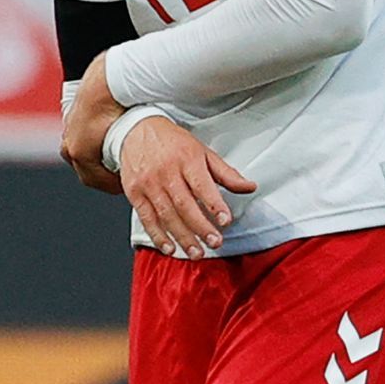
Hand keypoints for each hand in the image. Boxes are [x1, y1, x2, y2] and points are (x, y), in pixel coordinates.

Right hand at [61, 54, 254, 258]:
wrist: (135, 130)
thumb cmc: (172, 143)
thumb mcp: (202, 151)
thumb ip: (226, 173)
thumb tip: (250, 187)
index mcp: (186, 159)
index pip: (202, 185)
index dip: (214, 204)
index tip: (225, 220)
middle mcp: (166, 172)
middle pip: (184, 204)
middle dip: (200, 226)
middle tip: (215, 242)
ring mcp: (148, 183)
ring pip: (166, 214)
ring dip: (182, 236)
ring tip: (197, 252)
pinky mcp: (134, 193)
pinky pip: (146, 218)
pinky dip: (158, 235)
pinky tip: (169, 248)